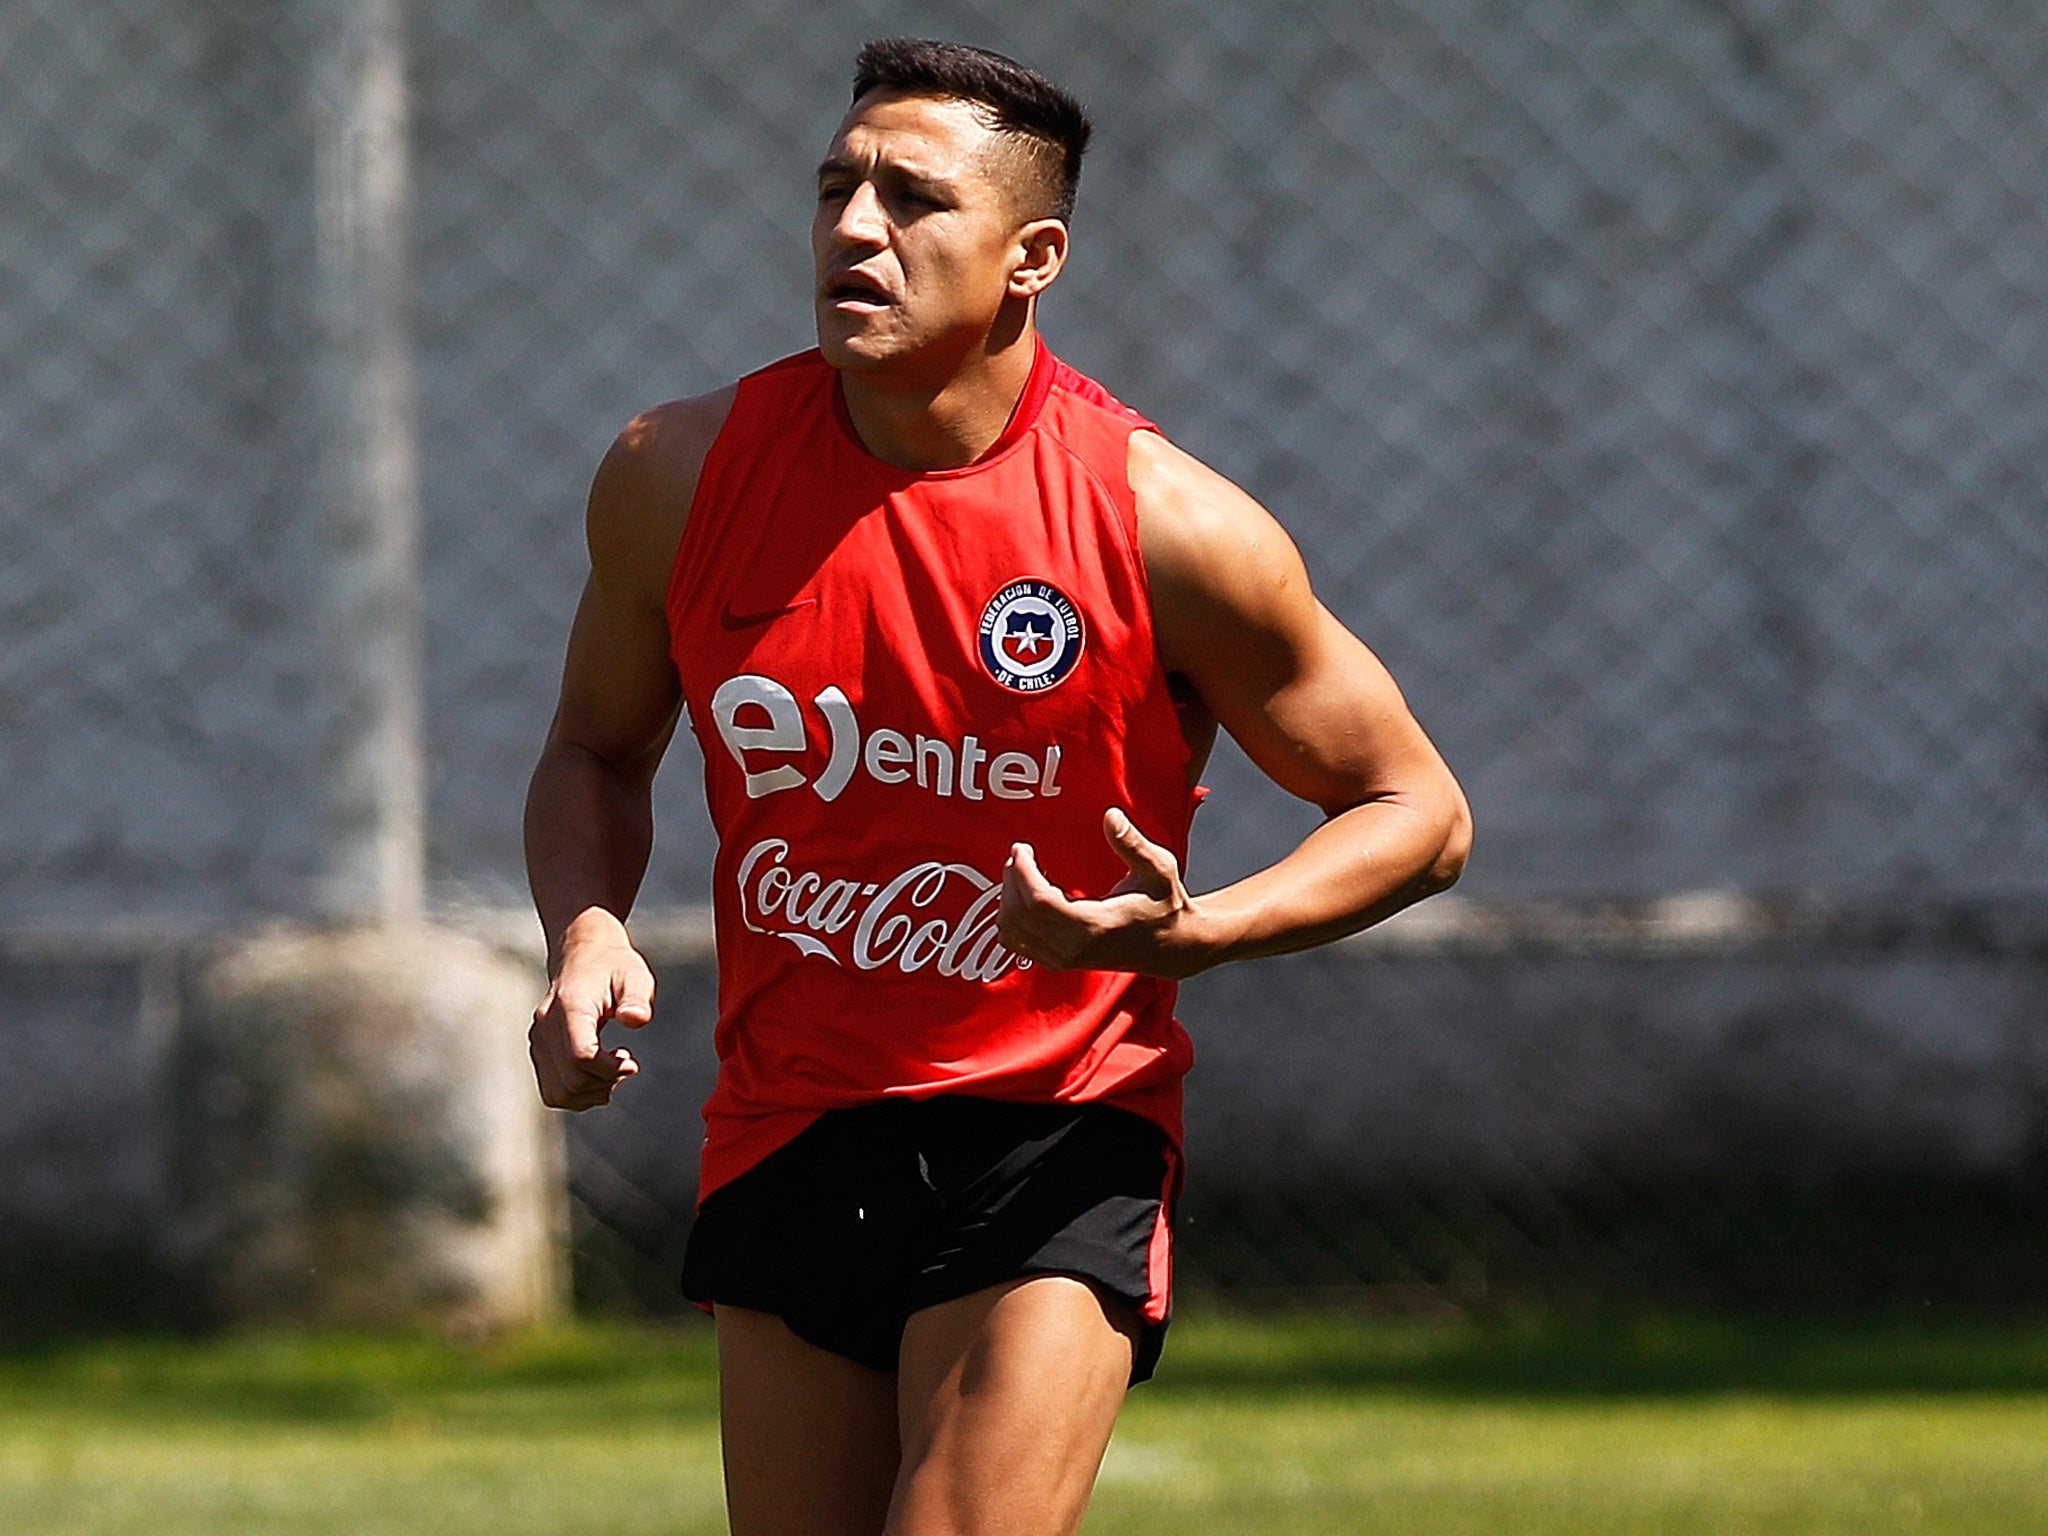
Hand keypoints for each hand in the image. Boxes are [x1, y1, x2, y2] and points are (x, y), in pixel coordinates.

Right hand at [529, 910, 654, 1109]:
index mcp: (569, 1007)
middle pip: (571, 1081)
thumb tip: (636, 1019)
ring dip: (591, 1093)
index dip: (610, 1070)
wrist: (583, 956)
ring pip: (558, 1093)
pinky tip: (598, 1074)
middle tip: (627, 1063)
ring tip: (612, 1070)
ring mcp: (538, 1041)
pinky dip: (578, 1093)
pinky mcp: (539, 1051)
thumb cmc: (613, 967)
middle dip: (605, 1082)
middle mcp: (545, 1027)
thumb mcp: (634, 975)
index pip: (580, 1056)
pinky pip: (554, 1091)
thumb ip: (637, 998)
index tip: (631, 1061)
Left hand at [998, 808, 1207, 977]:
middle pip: (1019, 915)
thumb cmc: (1165, 903)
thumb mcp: (1158, 868)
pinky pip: (1017, 943)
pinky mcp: (1059, 962)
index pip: (1038, 901)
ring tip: (1019, 872)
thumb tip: (1110, 815)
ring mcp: (1064, 959)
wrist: (1172, 946)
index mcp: (1094, 925)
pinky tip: (1024, 896)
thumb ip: (1132, 843)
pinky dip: (1010, 919)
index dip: (1022, 872)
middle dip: (1011, 880)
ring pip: (1012, 931)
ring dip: (1008, 898)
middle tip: (1019, 855)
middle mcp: (1073, 948)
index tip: (1021, 847)